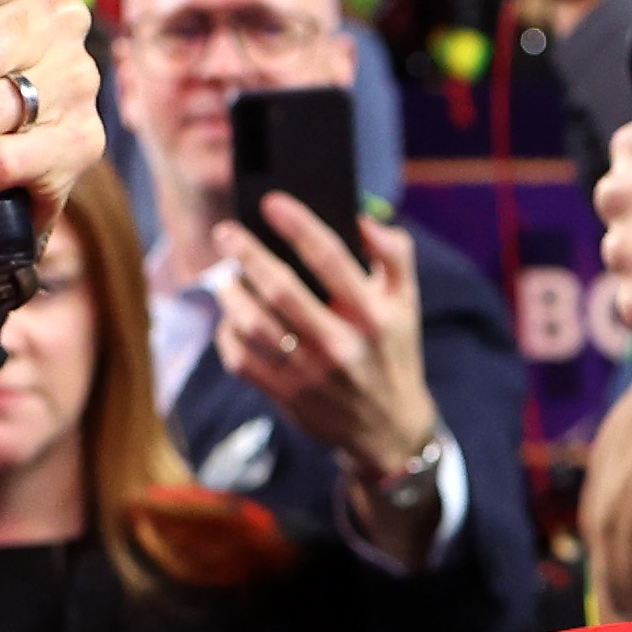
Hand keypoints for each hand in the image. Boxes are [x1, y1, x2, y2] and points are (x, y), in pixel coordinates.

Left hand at [217, 195, 442, 499]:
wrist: (389, 429)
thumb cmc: (392, 352)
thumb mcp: (407, 304)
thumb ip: (394, 255)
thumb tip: (362, 218)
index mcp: (374, 317)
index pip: (332, 260)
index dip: (299, 225)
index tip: (271, 201)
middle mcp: (342, 346)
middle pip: (281, 290)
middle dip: (247, 254)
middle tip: (225, 232)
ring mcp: (311, 374)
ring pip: (253, 324)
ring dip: (230, 292)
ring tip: (223, 275)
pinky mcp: (287, 396)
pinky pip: (240, 358)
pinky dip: (227, 333)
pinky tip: (231, 319)